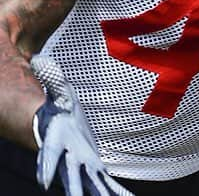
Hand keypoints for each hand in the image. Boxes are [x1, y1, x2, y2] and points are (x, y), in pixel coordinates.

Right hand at [31, 55, 133, 195]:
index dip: (45, 167)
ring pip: (91, 188)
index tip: (43, 182)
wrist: (62, 125)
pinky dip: (116, 194)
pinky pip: (106, 185)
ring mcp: (81, 168)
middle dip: (74, 191)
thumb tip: (39, 60)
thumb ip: (51, 79)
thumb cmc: (58, 108)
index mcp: (56, 141)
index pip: (47, 155)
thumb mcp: (57, 91)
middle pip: (69, 179)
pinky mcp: (94, 170)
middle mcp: (67, 160)